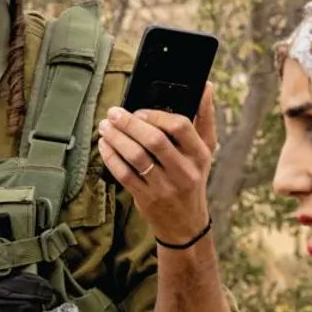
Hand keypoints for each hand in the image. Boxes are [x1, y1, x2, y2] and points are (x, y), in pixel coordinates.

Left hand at [96, 82, 217, 245]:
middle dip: (130, 123)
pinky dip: (111, 157)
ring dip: (117, 138)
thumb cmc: (193, 178)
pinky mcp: (146, 198)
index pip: (180, 127)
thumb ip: (205, 118)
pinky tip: (105, 145)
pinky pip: (124, 174)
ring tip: (105, 127)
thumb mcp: (205, 150)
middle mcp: (184, 171)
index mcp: (199, 155)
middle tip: (113, 113)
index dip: (156, 115)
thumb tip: (206, 87)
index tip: (139, 110)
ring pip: (136, 157)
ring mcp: (164, 186)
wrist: (186, 224)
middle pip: (154, 141)